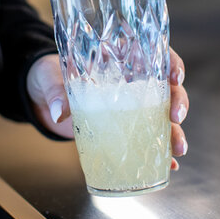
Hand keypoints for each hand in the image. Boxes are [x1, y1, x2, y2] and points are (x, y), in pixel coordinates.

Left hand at [26, 48, 189, 169]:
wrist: (41, 95)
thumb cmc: (49, 75)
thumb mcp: (49, 77)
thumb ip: (55, 89)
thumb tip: (60, 113)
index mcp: (119, 58)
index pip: (155, 53)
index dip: (172, 63)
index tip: (175, 76)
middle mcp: (131, 81)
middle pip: (166, 87)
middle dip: (178, 101)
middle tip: (176, 116)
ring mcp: (129, 106)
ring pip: (163, 115)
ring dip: (175, 132)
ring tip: (177, 149)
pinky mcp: (122, 128)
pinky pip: (147, 138)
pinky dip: (160, 152)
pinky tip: (168, 165)